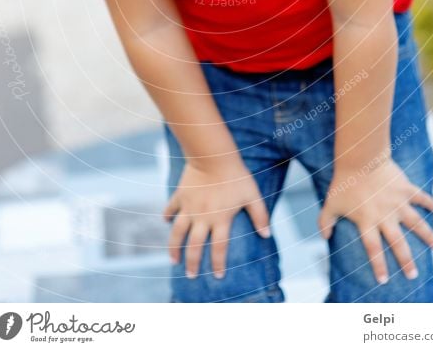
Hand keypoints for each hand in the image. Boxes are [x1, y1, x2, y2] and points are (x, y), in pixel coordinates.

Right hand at [163, 159, 270, 279]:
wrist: (213, 155)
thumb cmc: (236, 175)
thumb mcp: (252, 195)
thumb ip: (260, 215)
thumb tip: (267, 235)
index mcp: (220, 220)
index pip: (219, 248)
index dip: (219, 264)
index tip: (218, 277)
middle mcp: (202, 218)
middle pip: (195, 246)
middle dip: (192, 263)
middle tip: (191, 276)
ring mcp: (189, 207)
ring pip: (178, 233)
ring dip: (174, 247)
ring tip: (173, 259)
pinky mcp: (181, 195)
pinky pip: (171, 208)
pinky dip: (167, 215)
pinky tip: (165, 221)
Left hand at [318, 156, 432, 283]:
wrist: (360, 158)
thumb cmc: (344, 182)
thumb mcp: (330, 203)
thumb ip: (325, 221)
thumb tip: (324, 237)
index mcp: (368, 221)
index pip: (374, 249)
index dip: (379, 266)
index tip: (384, 281)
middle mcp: (385, 216)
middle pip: (398, 243)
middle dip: (406, 261)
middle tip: (413, 275)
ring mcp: (398, 202)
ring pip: (417, 223)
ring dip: (428, 235)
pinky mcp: (405, 189)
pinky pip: (420, 197)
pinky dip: (429, 202)